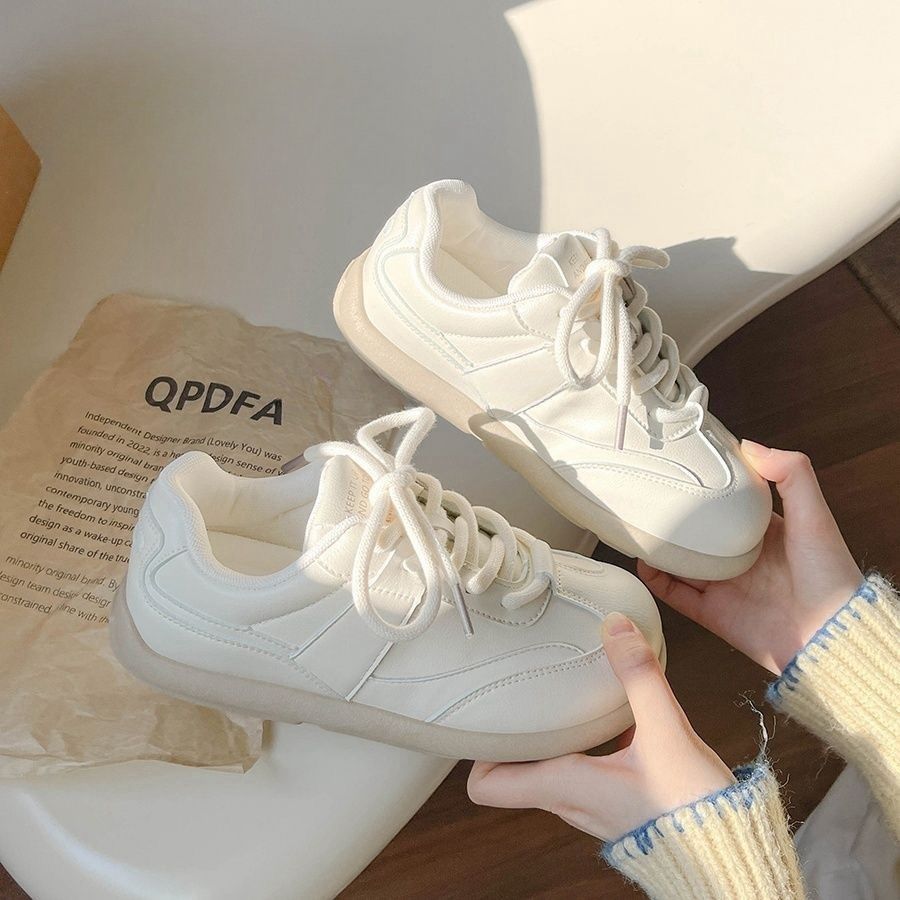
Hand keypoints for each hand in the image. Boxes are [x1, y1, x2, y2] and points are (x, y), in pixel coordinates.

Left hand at [468, 613, 733, 840]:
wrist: (732, 853)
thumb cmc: (695, 807)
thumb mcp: (664, 731)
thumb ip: (638, 675)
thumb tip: (615, 627)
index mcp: (565, 787)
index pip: (488, 786)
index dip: (476, 751)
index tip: (481, 714)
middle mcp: (571, 803)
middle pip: (515, 772)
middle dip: (514, 733)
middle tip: (516, 690)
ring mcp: (594, 808)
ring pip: (550, 770)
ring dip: (549, 737)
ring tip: (555, 695)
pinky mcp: (620, 804)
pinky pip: (583, 771)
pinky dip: (582, 745)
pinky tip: (605, 715)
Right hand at [638, 441, 862, 674]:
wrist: (828, 639)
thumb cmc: (831, 578)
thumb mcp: (815, 517)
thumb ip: (791, 475)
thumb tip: (750, 446)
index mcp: (764, 532)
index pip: (727, 503)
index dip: (705, 486)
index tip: (681, 467)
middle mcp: (741, 558)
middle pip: (697, 532)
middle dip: (674, 517)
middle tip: (648, 496)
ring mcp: (724, 586)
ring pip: (680, 561)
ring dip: (659, 547)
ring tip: (637, 527)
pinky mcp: (712, 613)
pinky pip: (675, 595)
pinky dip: (656, 581)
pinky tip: (643, 564)